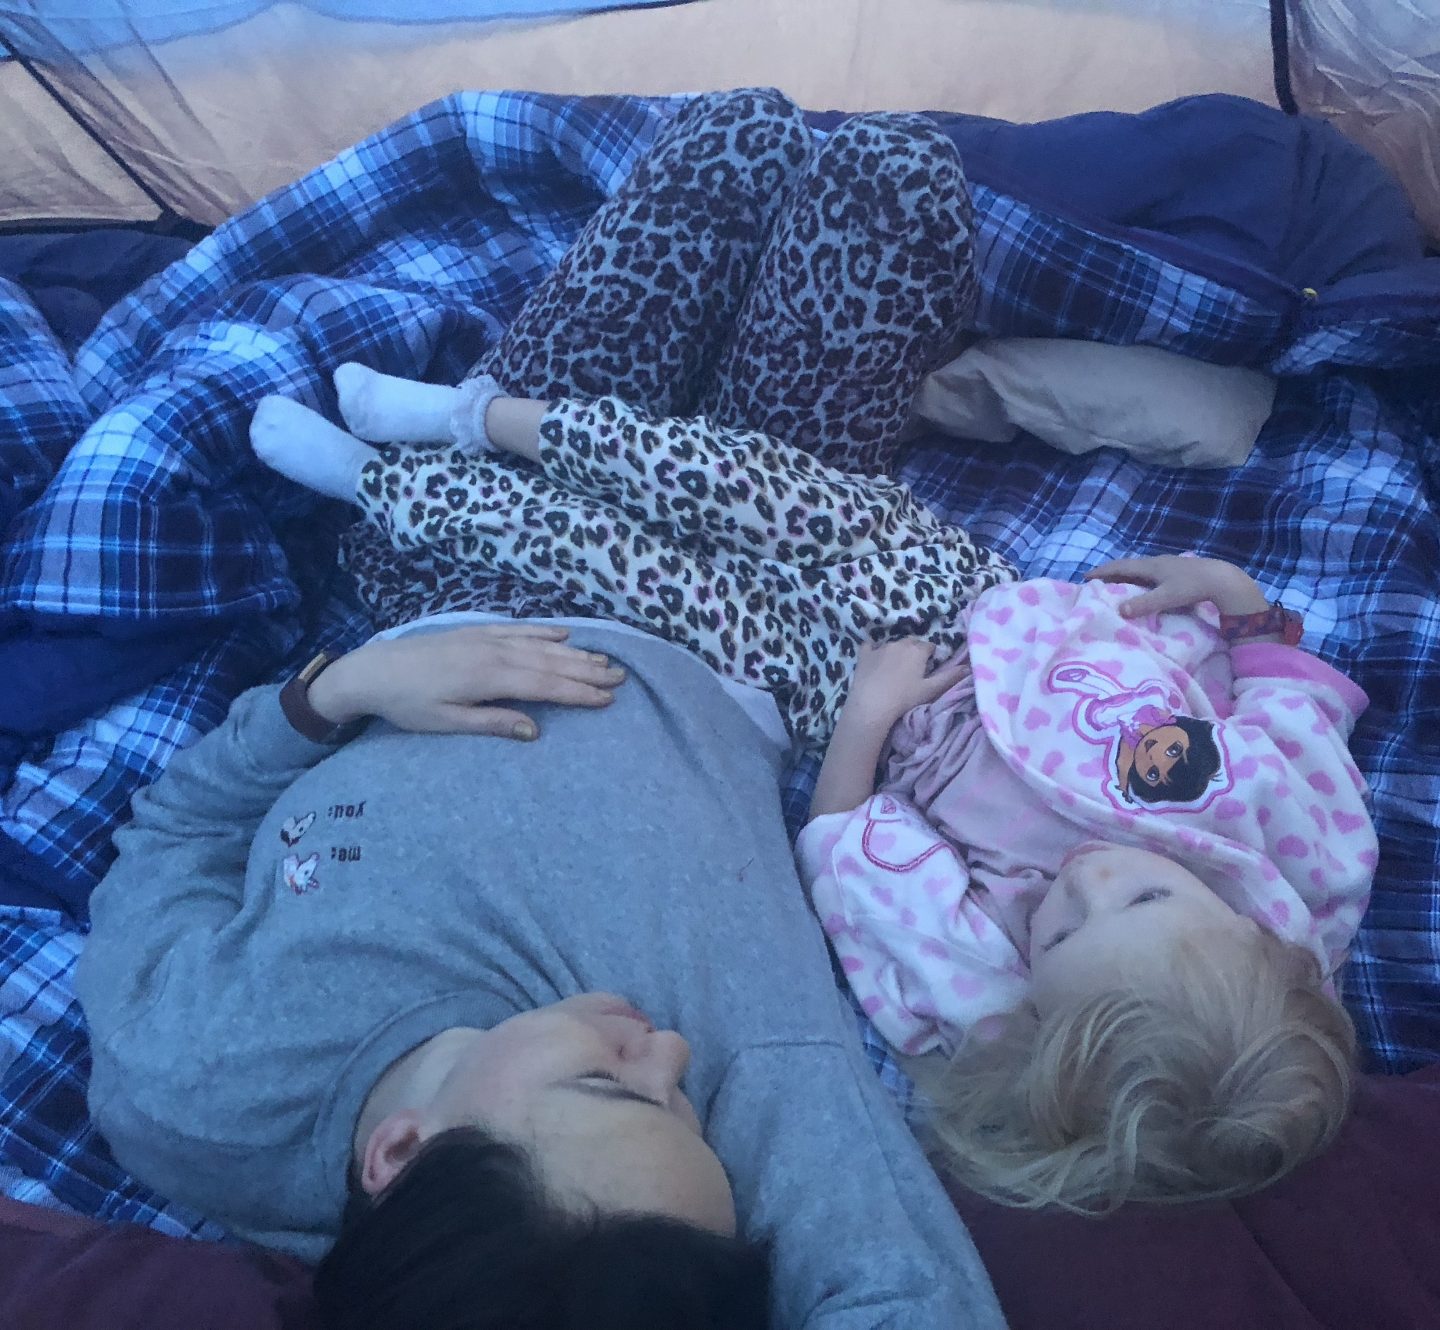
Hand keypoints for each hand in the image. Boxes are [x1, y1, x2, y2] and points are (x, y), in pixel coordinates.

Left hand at [306, 624, 625, 739]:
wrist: (373, 669)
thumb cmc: (407, 704)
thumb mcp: (445, 722)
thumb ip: (492, 723)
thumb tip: (535, 731)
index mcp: (488, 678)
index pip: (544, 686)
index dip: (578, 693)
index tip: (607, 699)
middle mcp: (494, 653)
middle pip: (550, 663)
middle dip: (587, 671)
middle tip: (621, 678)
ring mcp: (486, 638)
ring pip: (540, 645)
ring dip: (574, 653)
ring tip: (604, 660)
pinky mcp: (477, 632)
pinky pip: (519, 629)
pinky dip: (544, 632)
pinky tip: (564, 634)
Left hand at [846, 638, 968, 727]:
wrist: (872, 705)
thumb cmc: (905, 698)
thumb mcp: (931, 689)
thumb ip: (950, 677)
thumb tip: (968, 667)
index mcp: (917, 650)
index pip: (929, 647)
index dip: (930, 657)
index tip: (927, 669)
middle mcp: (899, 643)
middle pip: (911, 643)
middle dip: (914, 652)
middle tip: (913, 670)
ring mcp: (880, 647)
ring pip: (892, 644)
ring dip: (896, 652)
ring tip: (895, 669)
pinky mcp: (864, 654)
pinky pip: (870, 646)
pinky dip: (873, 650)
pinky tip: (874, 659)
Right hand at [1084, 555, 1270, 618]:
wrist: (1222, 579)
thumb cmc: (1192, 587)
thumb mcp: (1167, 597)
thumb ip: (1143, 604)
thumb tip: (1119, 610)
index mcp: (1150, 566)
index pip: (1120, 567)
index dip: (1102, 571)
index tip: (1085, 577)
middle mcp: (1156, 562)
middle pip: (1128, 566)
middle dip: (1111, 573)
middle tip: (1097, 582)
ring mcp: (1168, 565)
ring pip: (1140, 569)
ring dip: (1125, 576)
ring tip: (1115, 585)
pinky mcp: (1177, 571)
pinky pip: (1150, 573)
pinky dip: (1139, 579)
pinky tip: (1142, 586)